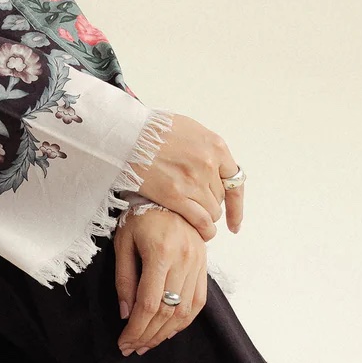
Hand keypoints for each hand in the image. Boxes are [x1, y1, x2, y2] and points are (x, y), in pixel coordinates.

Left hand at [113, 204, 207, 353]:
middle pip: (169, 311)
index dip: (136, 329)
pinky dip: (185, 320)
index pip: (149, 304)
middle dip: (148, 335)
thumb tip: (126, 315)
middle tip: (132, 348)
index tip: (123, 343)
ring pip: (186, 310)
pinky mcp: (203, 265)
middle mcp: (183, 260)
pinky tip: (169, 330)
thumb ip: (124, 279)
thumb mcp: (123, 243)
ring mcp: (197, 263)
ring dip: (166, 332)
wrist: (167, 196)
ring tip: (148, 344)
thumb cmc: (139, 217)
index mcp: (160, 253)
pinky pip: (199, 300)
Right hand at [127, 112, 243, 241]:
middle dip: (210, 203)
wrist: (125, 134)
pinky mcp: (175, 195)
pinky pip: (200, 221)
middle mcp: (208, 163)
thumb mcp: (187, 129)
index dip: (236, 203)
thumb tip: (213, 167)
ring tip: (192, 218)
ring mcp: (193, 180)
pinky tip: (202, 234)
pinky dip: (204, 230)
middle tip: (196, 207)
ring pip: (212, 211)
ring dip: (205, 217)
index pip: (235, 179)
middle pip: (220, 197)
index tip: (235, 219)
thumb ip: (204, 148)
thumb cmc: (150, 129)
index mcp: (214, 145)